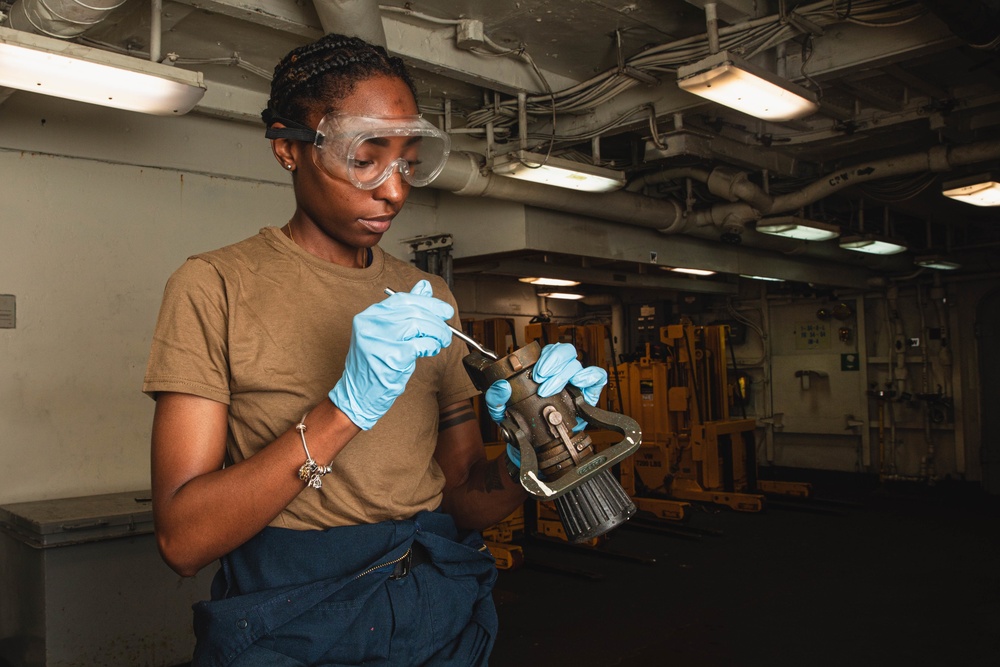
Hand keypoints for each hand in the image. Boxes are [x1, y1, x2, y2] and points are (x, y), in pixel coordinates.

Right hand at [329, 280, 452, 429]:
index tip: (444, 310)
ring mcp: (379, 340)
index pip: (403, 299)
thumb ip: (405, 311)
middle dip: (437, 320)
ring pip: (419, 325)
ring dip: (437, 333)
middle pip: (414, 311)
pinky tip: (431, 350)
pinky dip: (431, 346)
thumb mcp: (388, 333)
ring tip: (441, 342)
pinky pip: (420, 344)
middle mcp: (370, 324)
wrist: (358, 395)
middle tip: (447, 331)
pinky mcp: (389, 357)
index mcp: (369, 315)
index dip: (428, 302)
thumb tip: (424, 287)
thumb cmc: (375, 365)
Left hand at [484, 343, 607, 432]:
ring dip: (563, 374)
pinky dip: (589, 376)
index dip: (544, 356)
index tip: (536, 373)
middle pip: (565, 352)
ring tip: (550, 389)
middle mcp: (560, 372)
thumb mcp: (502, 412)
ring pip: (577, 364)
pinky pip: (596, 377)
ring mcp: (575, 382)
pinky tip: (578, 383)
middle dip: (553, 362)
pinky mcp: (588, 394)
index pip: (548, 351)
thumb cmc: (522, 423)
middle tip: (541, 380)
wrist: (535, 445)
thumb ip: (495, 399)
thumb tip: (500, 387)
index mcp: (542, 370)